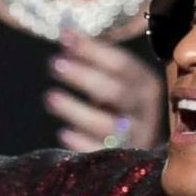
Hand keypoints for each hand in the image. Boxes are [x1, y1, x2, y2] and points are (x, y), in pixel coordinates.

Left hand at [46, 31, 165, 151]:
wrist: (142, 150)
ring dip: (76, 110)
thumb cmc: (120, 107)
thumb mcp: (115, 81)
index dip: (93, 50)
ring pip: (107, 125)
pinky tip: (63, 132)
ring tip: (50, 97)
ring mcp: (135, 139)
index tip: (65, 38)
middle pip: (117, 92)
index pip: (122, 64)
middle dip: (84, 77)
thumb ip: (95, 59)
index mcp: (146, 85)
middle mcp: (145, 112)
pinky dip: (81, 142)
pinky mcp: (122, 162)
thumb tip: (66, 33)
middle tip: (54, 63)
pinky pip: (100, 153)